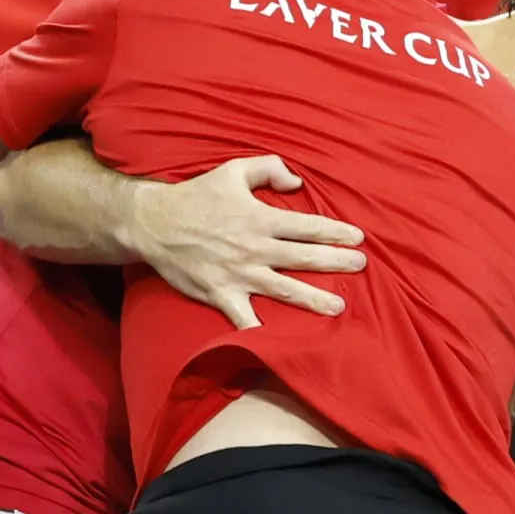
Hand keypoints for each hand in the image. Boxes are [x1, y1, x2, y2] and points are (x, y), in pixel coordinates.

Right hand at [119, 155, 366, 328]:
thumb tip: (298, 182)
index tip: (358, 238)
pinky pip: (243, 318)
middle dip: (336, 262)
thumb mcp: (233, 170)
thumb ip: (269, 168)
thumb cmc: (196, 195)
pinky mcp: (221, 294)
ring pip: (284, 289)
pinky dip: (260, 332)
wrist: (154, 223)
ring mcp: (239, 274)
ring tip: (339, 306)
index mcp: (260, 218)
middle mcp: (254, 249)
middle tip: (361, 266)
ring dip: (314, 299)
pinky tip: (279, 345)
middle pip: (304, 258)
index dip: (336, 232)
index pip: (308, 226)